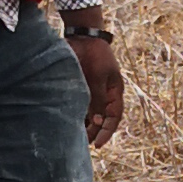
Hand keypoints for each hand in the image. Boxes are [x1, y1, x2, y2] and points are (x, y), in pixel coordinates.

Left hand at [69, 29, 124, 145]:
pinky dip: (76, 114)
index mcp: (115, 92)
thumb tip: (98, 121)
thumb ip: (98, 99)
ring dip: (84, 125)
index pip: (114, 118)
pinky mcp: (80, 87)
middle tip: (83, 144)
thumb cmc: (95, 55)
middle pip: (101, 119)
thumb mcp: (99, 77)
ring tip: (75, 138)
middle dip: (94, 132)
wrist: (82, 37)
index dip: (107, 132)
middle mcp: (104, 94)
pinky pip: (79, 105)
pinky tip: (68, 123)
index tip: (98, 144)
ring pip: (90, 114)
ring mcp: (92, 91)